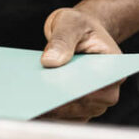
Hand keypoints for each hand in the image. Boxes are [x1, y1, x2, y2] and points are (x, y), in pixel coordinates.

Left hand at [37, 6, 122, 121]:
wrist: (80, 30)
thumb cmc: (79, 25)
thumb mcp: (71, 23)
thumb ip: (62, 40)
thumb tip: (49, 62)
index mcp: (113, 72)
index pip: (93, 89)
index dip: (73, 92)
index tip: (50, 93)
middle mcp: (106, 93)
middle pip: (80, 105)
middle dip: (55, 103)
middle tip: (29, 101)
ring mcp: (92, 103)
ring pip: (70, 114)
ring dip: (48, 110)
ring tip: (24, 103)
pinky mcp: (77, 107)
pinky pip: (63, 115)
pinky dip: (47, 112)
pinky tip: (27, 104)